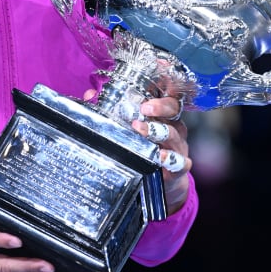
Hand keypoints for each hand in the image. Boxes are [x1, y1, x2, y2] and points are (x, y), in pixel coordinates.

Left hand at [83, 89, 193, 214]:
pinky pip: (180, 161)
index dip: (160, 89)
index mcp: (162, 114)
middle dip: (160, 107)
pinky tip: (160, 156)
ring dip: (159, 131)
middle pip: (173, 110)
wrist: (162, 181)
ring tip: (141, 130)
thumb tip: (90, 95)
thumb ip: (111, 111)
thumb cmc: (145, 149)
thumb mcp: (130, 129)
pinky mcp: (179, 167)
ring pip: (174, 134)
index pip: (164, 95)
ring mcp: (178, 146)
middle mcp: (173, 126)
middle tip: (144, 108)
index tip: (146, 90)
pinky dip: (171, 158)